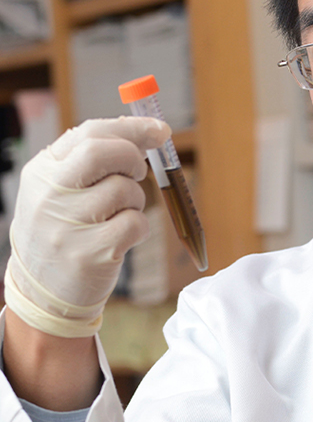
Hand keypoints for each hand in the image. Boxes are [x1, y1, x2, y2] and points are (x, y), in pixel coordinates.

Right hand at [4, 116, 169, 337]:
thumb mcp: (61, 191)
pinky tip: (120, 238)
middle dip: (133, 158)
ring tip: (118, 214)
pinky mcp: (89, 254)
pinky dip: (138, 228)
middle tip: (138, 172)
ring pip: (125, 190)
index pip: (89, 134)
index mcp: (42, 172)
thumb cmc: (64, 231)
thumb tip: (148, 131)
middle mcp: (49, 195)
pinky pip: (135, 224)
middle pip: (103, 152)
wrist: (42, 292)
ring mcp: (67, 225)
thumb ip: (93, 160)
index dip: (132, 128)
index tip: (161, 130)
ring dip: (136, 200)